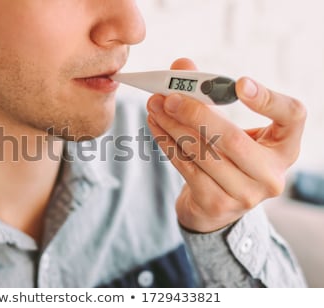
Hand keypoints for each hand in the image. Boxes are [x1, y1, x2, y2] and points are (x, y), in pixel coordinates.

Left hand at [147, 58, 306, 232]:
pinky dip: (167, 143)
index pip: (292, 117)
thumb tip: (181, 66)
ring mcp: (245, 194)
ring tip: (155, 106)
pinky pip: (186, 167)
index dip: (269, 99)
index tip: (239, 83)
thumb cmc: (228, 157)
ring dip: (173, 126)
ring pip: (203, 153)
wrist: (216, 204)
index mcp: (285, 147)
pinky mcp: (216, 204)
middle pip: (233, 139)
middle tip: (168, 96)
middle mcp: (271, 174)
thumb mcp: (231, 127)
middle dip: (195, 114)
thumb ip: (209, 95)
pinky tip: (156, 125)